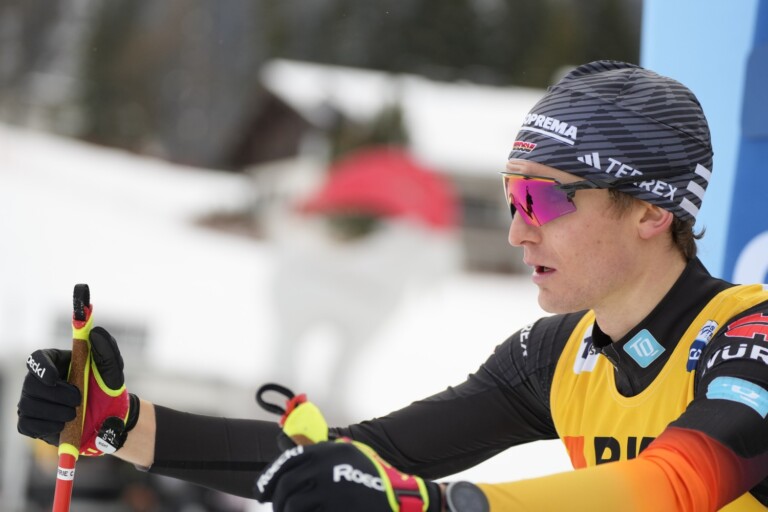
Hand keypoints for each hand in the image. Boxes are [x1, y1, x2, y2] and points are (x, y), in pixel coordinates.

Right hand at [17, 326, 138, 455]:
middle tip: (78, 401)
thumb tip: (95, 331)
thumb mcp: (112, 369)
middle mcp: (40, 380)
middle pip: (31, 384)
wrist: (109, 418)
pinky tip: (63, 426)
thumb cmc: (107, 389)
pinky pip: (28, 425)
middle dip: (56, 395)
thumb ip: (106, 350)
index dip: (41, 368)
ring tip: (75, 414)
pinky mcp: (31, 423)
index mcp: (56, 362)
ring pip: (29, 405)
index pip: (37, 358)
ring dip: (55, 412)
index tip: (54, 377)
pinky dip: (47, 427)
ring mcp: (32, 401)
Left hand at [254, 438, 441, 511]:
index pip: (288, 461)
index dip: (269, 477)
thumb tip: (282, 441)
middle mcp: (328, 467)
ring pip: (293, 504)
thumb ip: (320, 451)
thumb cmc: (372, 477)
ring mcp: (332, 490)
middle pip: (287, 485)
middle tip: (275, 508)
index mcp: (329, 451)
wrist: (402, 497)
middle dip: (276, 500)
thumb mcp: (349, 454)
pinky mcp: (337, 508)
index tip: (261, 492)